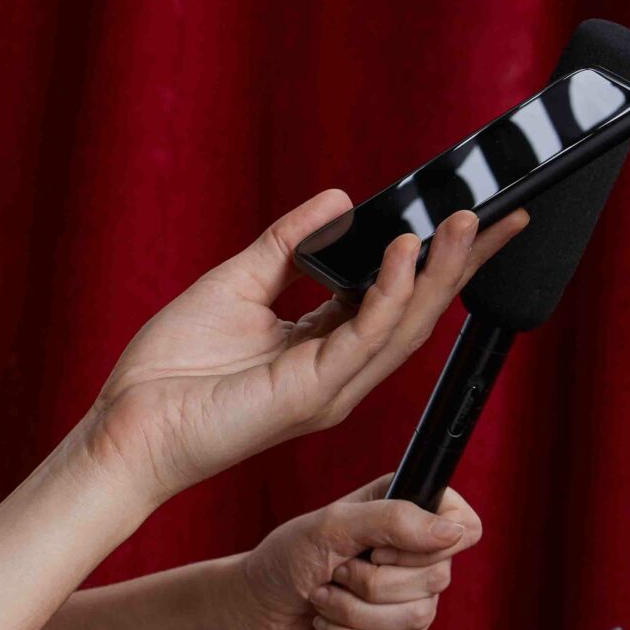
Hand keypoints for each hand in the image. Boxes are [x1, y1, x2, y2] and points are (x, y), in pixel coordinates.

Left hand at [83, 192, 525, 505]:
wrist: (127, 428)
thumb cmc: (169, 372)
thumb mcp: (237, 284)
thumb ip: (289, 243)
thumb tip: (338, 201)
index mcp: (326, 346)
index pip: (397, 296)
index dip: (439, 260)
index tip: (474, 220)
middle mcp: (342, 369)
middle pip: (420, 310)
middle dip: (465, 263)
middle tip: (502, 216)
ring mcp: (334, 385)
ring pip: (408, 323)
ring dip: (442, 270)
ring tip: (467, 222)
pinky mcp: (315, 392)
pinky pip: (367, 335)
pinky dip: (390, 290)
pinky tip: (404, 251)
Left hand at [235, 474, 482, 629]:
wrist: (254, 612)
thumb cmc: (287, 559)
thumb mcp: (334, 525)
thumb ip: (394, 519)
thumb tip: (453, 532)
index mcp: (411, 513)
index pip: (466, 526)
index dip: (433, 544)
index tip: (383, 549)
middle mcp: (418, 555)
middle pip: (439, 578)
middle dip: (372, 582)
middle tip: (338, 571)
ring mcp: (411, 599)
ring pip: (417, 616)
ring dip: (353, 611)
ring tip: (325, 597)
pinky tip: (328, 624)